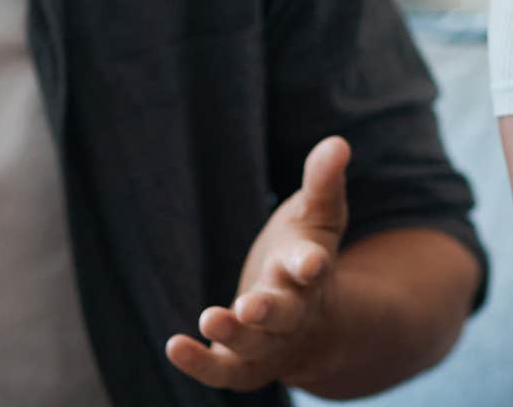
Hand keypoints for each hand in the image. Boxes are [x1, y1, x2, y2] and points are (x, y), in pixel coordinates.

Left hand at [166, 136, 350, 391]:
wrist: (311, 325)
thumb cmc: (304, 256)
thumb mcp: (316, 217)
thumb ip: (323, 182)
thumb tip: (338, 142)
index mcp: (310, 273)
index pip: (313, 268)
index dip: (311, 264)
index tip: (309, 262)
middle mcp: (293, 312)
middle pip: (285, 315)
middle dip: (270, 310)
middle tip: (251, 305)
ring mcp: (268, 342)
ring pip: (255, 346)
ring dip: (234, 334)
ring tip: (209, 318)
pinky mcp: (241, 362)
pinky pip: (223, 370)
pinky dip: (200, 364)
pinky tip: (174, 346)